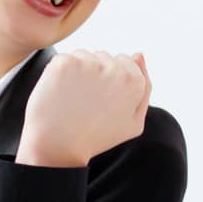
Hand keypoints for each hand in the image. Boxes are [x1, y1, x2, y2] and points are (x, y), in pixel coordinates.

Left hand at [17, 50, 150, 167]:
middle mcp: (115, 69)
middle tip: (86, 103)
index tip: (101, 100)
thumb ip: (144, 88)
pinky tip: (59, 94)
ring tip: (73, 99)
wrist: (58, 146)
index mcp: (134, 81)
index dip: (110, 81)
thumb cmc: (96, 137)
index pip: (125, 62)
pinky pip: (64, 58)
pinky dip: (59, 73)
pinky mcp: (64, 63)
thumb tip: (139, 54)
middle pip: (104, 57)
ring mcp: (88, 64)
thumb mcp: (132, 123)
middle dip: (95, 74)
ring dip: (77, 71)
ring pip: (84, 56)